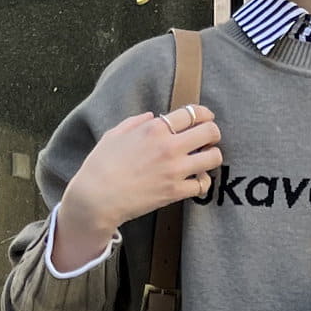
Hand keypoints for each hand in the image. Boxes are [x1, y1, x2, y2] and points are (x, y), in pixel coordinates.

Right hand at [53, 104, 222, 265]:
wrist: (97, 197)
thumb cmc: (101, 164)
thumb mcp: (115, 134)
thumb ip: (135, 122)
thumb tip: (151, 116)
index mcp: (154, 128)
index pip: (192, 113)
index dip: (205, 114)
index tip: (207, 118)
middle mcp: (168, 146)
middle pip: (210, 132)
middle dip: (213, 134)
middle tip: (209, 140)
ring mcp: (174, 170)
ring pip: (213, 158)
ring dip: (213, 157)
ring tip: (205, 161)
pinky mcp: (175, 192)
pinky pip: (203, 185)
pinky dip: (203, 183)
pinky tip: (196, 182)